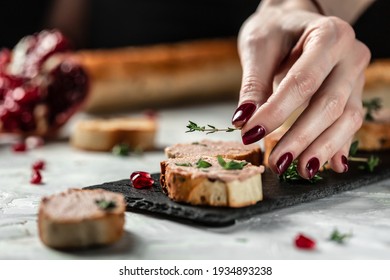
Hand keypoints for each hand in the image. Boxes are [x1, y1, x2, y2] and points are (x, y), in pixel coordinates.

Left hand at [231, 0, 370, 178]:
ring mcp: (356, 76)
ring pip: (347, 118)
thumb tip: (244, 122)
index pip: (303, 82)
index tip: (251, 134)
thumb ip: (253, 85)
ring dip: (322, 148)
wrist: (294, 22)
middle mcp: (350, 55)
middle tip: (277, 162)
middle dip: (301, 138)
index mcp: (328, 35)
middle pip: (329, 104)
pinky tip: (330, 165)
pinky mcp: (353, 93)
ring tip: (300, 171)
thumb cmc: (274, 30)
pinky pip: (350, 122)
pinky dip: (338, 145)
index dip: (277, 112)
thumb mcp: (258, 48)